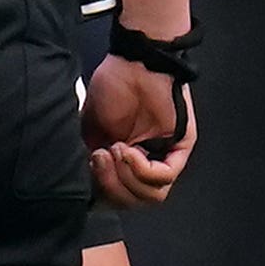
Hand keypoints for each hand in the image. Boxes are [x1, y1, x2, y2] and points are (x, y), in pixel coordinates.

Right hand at [84, 55, 196, 205]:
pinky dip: (141, 169)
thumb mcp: (89, 129)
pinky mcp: (180, 149)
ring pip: (150, 196)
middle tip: (98, 158)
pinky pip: (163, 177)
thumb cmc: (113, 87)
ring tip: (114, 150)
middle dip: (109, 186)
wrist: (132, 64)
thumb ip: (89, 159)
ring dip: (125, 178)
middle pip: (131, 201)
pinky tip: (129, 150)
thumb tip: (84, 185)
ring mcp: (164, 158)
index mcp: (124, 162)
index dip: (99, 191)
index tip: (85, 170)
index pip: (115, 197)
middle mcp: (144, 164)